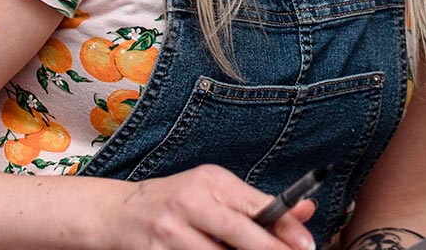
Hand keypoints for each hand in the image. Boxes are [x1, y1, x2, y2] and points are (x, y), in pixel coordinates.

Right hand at [102, 164, 316, 249]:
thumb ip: (258, 204)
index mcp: (210, 181)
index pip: (255, 206)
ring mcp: (170, 232)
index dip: (285, 229)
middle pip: (238, 234)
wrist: (118, 213)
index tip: (306, 245)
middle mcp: (189, 203)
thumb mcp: (215, 192)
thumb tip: (307, 209)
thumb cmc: (177, 202)